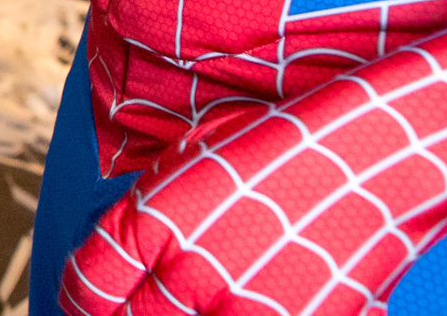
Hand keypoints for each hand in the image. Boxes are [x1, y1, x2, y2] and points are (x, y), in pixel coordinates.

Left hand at [61, 36, 446, 315]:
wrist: (366, 158)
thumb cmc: (274, 148)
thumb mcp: (186, 160)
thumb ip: (146, 208)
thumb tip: (116, 253)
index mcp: (154, 220)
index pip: (89, 284)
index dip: (81, 300)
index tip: (87, 303)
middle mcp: (191, 270)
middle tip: (123, 311)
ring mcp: (242, 308)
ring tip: (184, 305)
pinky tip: (226, 307)